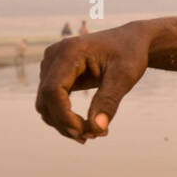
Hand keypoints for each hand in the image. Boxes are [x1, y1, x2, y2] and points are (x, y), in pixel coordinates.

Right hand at [35, 23, 149, 142]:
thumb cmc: (130, 54)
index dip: (64, 116)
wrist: (131, 40)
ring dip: (65, 124)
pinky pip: (52, 102)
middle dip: (66, 124)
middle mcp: (54, 56)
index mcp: (69, 51)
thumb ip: (109, 101)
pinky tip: (87, 127)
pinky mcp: (55, 74)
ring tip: (94, 133)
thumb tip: (97, 129)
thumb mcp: (125, 76)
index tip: (86, 133)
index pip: (52, 90)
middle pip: (46, 100)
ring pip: (46, 104)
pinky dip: (65, 117)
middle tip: (96, 136)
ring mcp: (51, 65)